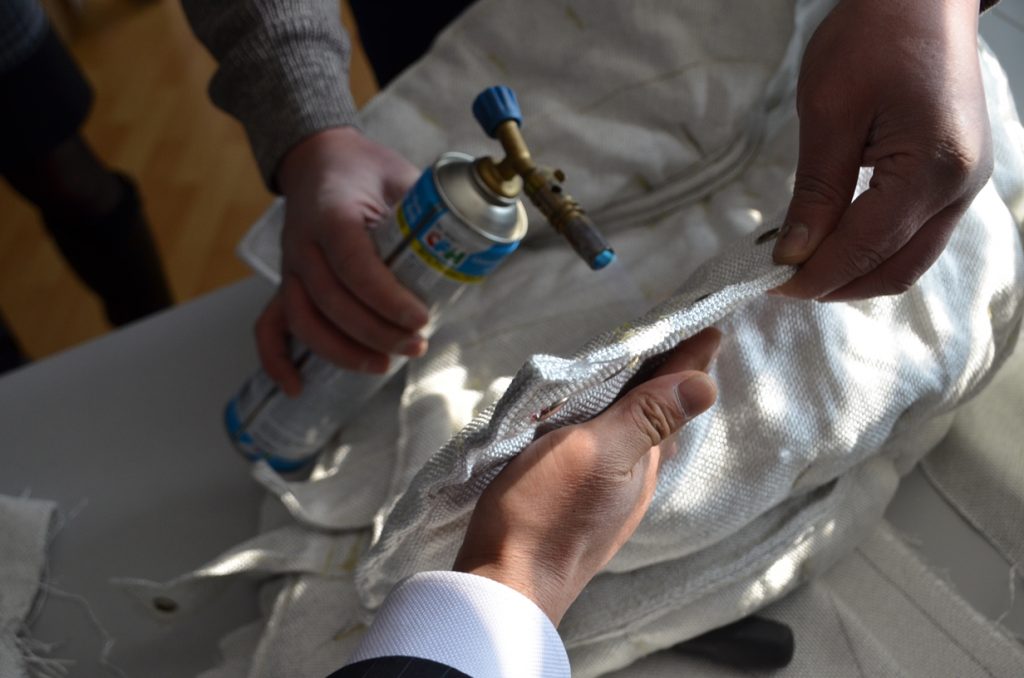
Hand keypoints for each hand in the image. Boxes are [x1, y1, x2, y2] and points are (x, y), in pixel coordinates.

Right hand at [256, 127, 427, 395]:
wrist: (318, 158)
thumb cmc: (366, 172)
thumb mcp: (402, 178)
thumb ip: (431, 211)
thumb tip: (478, 247)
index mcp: (332, 213)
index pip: (353, 264)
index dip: (386, 298)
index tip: (421, 318)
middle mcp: (304, 243)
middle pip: (332, 301)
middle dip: (376, 332)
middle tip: (416, 345)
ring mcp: (291, 267)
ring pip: (305, 320)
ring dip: (342, 351)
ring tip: (383, 365)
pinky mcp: (287, 284)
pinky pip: (270, 325)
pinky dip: (276, 360)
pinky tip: (297, 387)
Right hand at [454, 328, 721, 624]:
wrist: (506, 585)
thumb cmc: (546, 513)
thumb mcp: (596, 452)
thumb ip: (646, 418)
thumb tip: (707, 385)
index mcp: (644, 457)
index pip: (677, 395)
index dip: (691, 358)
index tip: (708, 322)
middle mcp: (635, 476)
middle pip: (661, 413)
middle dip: (668, 374)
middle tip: (672, 334)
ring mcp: (609, 492)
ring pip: (635, 433)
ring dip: (640, 398)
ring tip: (638, 367)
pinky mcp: (580, 501)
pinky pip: (609, 450)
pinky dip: (611, 422)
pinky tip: (598, 420)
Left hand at [772, 0, 991, 300]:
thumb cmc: (873, 38)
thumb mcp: (830, 113)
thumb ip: (816, 192)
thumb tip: (794, 254)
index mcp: (931, 170)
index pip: (865, 249)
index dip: (814, 275)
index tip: (766, 284)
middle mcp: (958, 189)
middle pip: (895, 270)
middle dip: (835, 285)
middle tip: (779, 282)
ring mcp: (963, 186)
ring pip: (908, 260)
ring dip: (854, 273)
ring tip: (801, 266)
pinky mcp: (953, 179)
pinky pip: (915, 237)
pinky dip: (872, 250)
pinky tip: (832, 243)